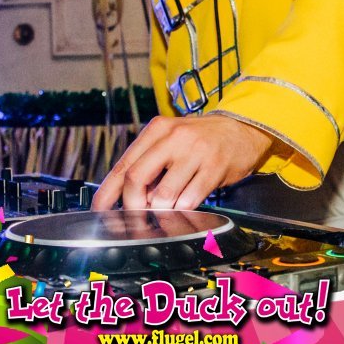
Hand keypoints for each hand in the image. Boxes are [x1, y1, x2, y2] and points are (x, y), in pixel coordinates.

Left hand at [91, 115, 274, 210]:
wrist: (243, 128)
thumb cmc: (202, 139)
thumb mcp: (171, 140)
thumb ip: (150, 163)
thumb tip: (126, 196)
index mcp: (157, 130)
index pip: (124, 164)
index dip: (108, 192)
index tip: (99, 210)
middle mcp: (173, 138)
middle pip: (136, 178)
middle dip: (131, 204)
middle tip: (135, 215)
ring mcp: (195, 152)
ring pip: (163, 195)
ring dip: (161, 210)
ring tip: (167, 208)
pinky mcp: (215, 167)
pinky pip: (190, 200)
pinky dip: (183, 209)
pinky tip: (185, 206)